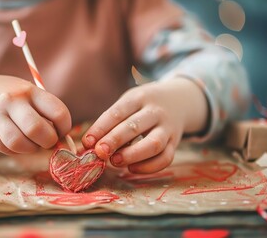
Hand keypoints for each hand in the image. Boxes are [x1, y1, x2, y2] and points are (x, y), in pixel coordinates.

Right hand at [0, 72, 71, 154]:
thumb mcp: (26, 94)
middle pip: (38, 130)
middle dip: (47, 142)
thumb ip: (43, 112)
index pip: (58, 112)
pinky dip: (14, 150)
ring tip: (29, 142)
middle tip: (46, 141)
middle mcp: (12, 100)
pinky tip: (13, 140)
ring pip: (20, 144)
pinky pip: (6, 149)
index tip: (60, 131)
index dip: (64, 128)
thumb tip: (62, 142)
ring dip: (30, 149)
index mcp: (30, 90)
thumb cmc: (7, 97)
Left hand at [82, 78, 207, 173]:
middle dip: (114, 140)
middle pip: (135, 126)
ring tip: (114, 162)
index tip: (87, 142)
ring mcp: (168, 128)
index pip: (118, 112)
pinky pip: (166, 158)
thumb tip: (89, 145)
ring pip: (154, 144)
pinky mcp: (175, 143)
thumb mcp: (128, 103)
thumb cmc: (143, 105)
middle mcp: (155, 112)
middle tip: (99, 153)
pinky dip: (148, 167)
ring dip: (133, 155)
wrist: (180, 100)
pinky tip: (131, 169)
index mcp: (139, 98)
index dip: (100, 128)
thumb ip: (111, 122)